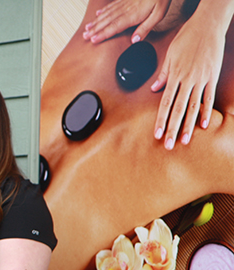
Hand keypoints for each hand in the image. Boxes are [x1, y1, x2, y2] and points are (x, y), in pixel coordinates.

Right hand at [83, 0, 169, 43]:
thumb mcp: (158, 15)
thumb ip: (145, 28)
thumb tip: (134, 41)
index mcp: (133, 15)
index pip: (114, 27)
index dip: (103, 34)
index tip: (93, 40)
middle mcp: (125, 9)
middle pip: (107, 21)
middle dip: (95, 29)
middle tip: (85, 36)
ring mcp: (124, 3)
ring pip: (106, 14)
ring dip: (95, 22)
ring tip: (87, 28)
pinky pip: (111, 6)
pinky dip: (102, 11)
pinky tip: (97, 14)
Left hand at [151, 13, 224, 148]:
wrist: (207, 26)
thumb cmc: (186, 39)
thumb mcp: (169, 55)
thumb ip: (162, 74)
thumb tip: (154, 89)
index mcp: (174, 76)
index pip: (165, 104)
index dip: (161, 120)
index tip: (157, 134)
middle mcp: (187, 80)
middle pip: (177, 110)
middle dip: (172, 129)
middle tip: (168, 145)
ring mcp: (201, 80)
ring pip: (193, 107)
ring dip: (188, 125)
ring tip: (184, 140)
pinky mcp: (212, 77)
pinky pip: (209, 98)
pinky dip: (205, 112)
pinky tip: (202, 125)